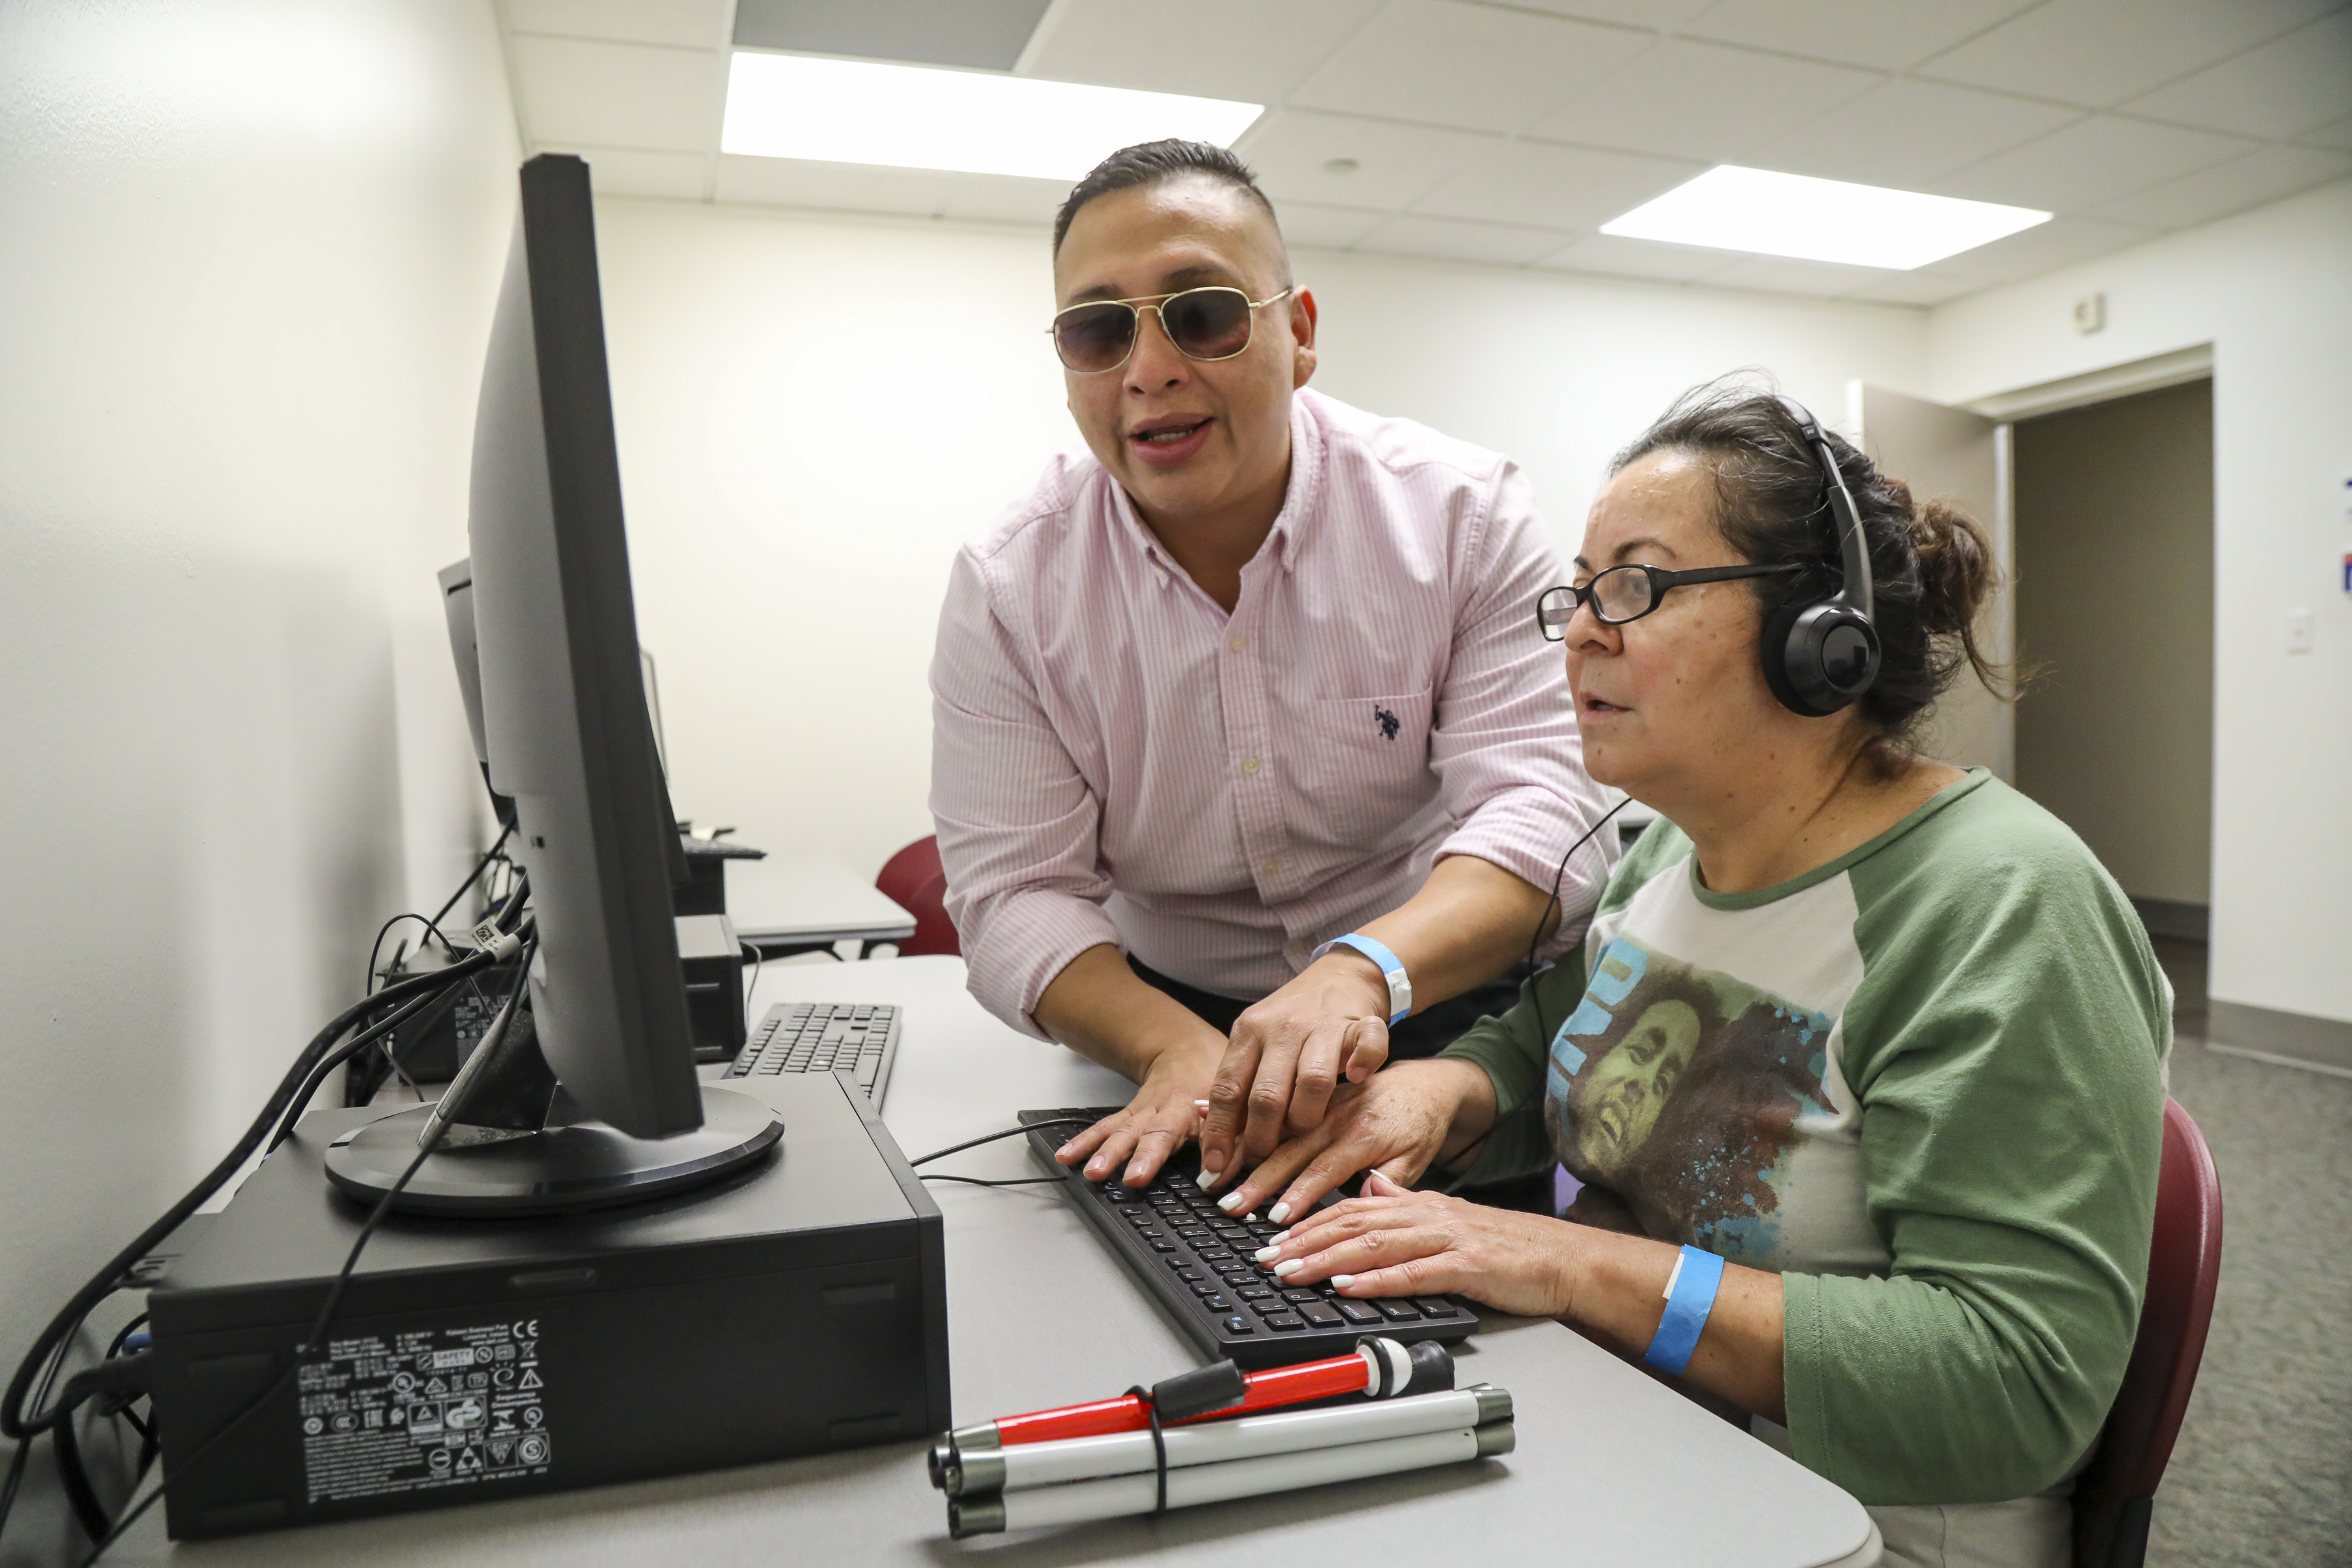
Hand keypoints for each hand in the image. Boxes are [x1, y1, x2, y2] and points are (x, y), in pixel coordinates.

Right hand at [1052, 1035, 1220, 1186]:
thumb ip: (1232, 1143)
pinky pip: (1104, 1128)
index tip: (1138, 1177)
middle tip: (1109, 1175)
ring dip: (1102, 1151)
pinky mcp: (1129, 1114)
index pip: (1172, 1132)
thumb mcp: (1236, 1109)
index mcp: (1191, 1107)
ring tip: (1088, 1172)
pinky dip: (1083, 1142)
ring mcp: (1142, 1111)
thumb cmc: (1218, 1082)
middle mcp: (1162, 1109)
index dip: (1153, 1155)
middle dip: (1125, 1156)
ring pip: (1119, 1130)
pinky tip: (1065, 1156)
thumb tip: (1222, 1177)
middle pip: (1142, 1132)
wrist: (1190, 1052)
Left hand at [1199, 952, 1391, 1184]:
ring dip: (1307, 1119)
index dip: (1219, 1133)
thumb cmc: (1291, 1024)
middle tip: (1262, 1160)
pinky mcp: (1361, 1022)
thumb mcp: (1254, 1046)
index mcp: (1248, 1032)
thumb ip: (1237, 1088)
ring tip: (1304, 1133)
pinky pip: (1368, 1046)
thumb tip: (1212, 1146)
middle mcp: (1282, 1027)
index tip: (1215, 1168)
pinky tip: (1357, 1080)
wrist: (1340, 976)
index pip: (1227, 1089)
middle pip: (1267, 1094)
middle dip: (1262, 1139)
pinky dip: (1364, 1065)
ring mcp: (1323, 1024)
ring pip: (1313, 1082)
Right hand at [1204, 1058, 1493, 1224]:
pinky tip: (1205, 1115)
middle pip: (1289, 1149)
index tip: (1276, 1218)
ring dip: (1240, 1149)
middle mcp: (1336, 1114)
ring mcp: (1317, 1100)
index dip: (1299, 1194)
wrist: (1427, 1080)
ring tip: (1213, 1172)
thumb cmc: (1421, 1125)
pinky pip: (1269, 1103)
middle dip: (1257, 1180)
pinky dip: (1238, 1112)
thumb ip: (1391, 1181)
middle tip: (1229, 1205)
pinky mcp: (1306, 1090)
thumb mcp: (1418, 1157)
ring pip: (1272, 1125)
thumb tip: (1363, 1196)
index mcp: (1364, 1133)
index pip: (1325, 1169)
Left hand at [1259, 1171, 1581, 1317]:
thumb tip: (1369, 1188)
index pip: (1351, 1209)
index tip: (1271, 1237)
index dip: (1307, 1221)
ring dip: (1327, 1259)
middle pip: (1353, 1223)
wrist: (1563, 1258)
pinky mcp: (1466, 1265)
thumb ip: (1406, 1201)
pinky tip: (1348, 1287)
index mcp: (1419, 1204)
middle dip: (1303, 1240)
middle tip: (1265, 1257)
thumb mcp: (1449, 1215)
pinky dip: (1376, 1280)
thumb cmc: (1508, 1244)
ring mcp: (1447, 1238)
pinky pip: (1414, 1273)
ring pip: (1374, 1244)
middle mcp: (1427, 1214)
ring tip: (1291, 1272)